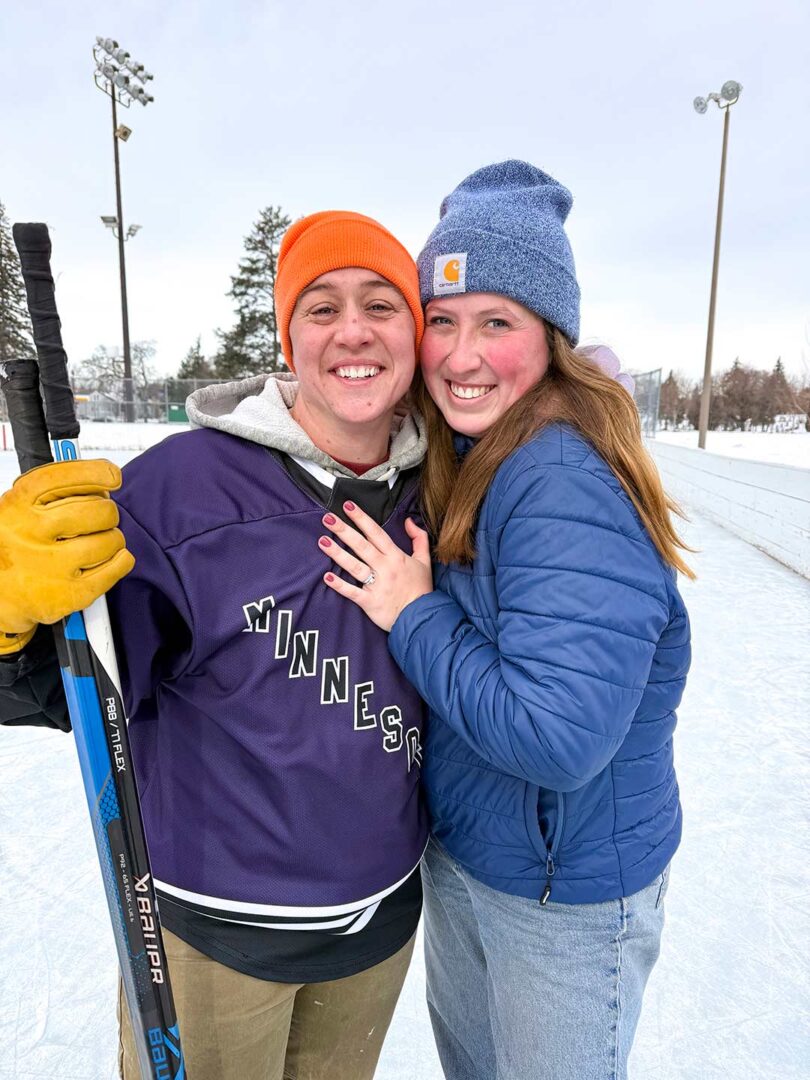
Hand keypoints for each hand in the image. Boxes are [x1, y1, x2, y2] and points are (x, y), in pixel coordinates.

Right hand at [0, 459, 133, 649]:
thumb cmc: (13, 545)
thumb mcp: (18, 509)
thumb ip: (54, 492)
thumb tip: (102, 483)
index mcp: (17, 505)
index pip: (64, 476)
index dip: (96, 473)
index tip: (112, 476)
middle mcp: (32, 533)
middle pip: (98, 510)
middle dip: (107, 512)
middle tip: (100, 518)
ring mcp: (51, 566)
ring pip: (110, 541)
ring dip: (113, 539)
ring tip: (99, 542)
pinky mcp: (68, 594)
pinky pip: (115, 569)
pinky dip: (121, 561)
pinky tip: (109, 559)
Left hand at [318, 501, 432, 631]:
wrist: (422, 618)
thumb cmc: (421, 590)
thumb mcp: (424, 561)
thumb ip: (419, 538)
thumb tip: (409, 521)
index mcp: (396, 557)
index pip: (376, 533)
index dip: (362, 519)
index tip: (348, 506)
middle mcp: (385, 568)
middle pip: (362, 546)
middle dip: (344, 530)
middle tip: (328, 518)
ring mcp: (377, 585)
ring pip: (354, 566)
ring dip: (338, 553)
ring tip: (322, 541)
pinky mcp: (370, 602)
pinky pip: (352, 592)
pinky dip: (340, 585)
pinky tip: (327, 577)